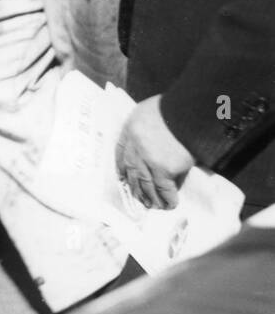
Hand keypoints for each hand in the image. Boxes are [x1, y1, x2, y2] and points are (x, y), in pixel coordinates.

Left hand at [115, 95, 194, 209]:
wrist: (191, 111)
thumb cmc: (177, 108)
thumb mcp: (154, 110)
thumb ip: (149, 126)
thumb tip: (155, 141)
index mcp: (131, 127)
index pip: (120, 150)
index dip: (121, 165)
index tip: (123, 175)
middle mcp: (135, 144)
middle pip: (131, 169)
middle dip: (134, 184)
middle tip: (138, 196)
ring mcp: (148, 158)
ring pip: (145, 182)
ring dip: (149, 196)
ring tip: (153, 205)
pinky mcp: (163, 168)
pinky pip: (164, 188)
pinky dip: (167, 198)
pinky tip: (170, 204)